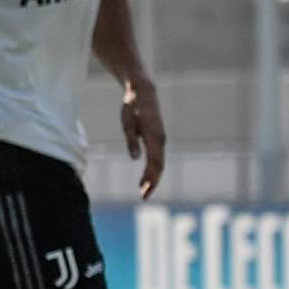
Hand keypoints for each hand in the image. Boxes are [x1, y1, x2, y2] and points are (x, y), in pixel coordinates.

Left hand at [122, 79, 166, 200]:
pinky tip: (146, 177)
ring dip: (153, 177)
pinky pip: (157, 156)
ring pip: (159, 162)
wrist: (143, 92)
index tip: (144, 191)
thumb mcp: (127, 123)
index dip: (151, 178)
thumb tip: (135, 158)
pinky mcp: (158, 137)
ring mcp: (160, 139)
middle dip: (152, 182)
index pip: (155, 163)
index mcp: (154, 137)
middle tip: (144, 196)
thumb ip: (132, 140)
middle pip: (159, 166)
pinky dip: (153, 168)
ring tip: (144, 190)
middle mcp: (160, 139)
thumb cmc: (133, 107)